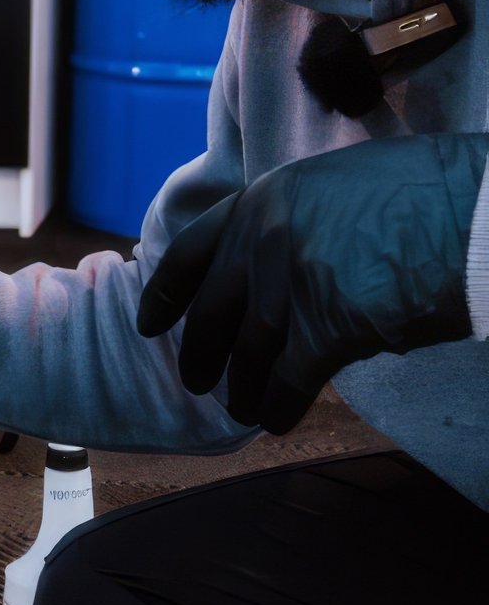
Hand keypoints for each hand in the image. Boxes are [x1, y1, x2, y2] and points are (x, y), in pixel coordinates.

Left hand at [138, 133, 488, 432]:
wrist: (471, 213)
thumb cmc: (420, 194)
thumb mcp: (332, 185)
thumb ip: (292, 219)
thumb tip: (274, 261)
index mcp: (263, 199)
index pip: (189, 251)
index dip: (164, 294)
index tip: (148, 323)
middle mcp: (262, 240)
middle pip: (210, 312)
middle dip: (198, 353)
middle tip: (196, 379)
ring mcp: (289, 286)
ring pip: (246, 354)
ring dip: (240, 388)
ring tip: (241, 407)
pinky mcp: (325, 330)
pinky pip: (287, 382)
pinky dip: (278, 407)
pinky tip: (278, 420)